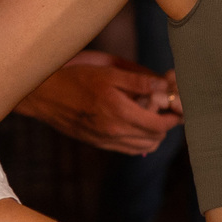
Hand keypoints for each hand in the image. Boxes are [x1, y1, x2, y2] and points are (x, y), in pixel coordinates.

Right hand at [16, 57, 179, 155]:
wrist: (44, 96)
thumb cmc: (75, 78)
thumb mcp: (108, 72)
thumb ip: (138, 80)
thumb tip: (163, 85)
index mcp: (120, 112)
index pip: (159, 125)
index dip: (172, 119)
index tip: (176, 108)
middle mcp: (114, 131)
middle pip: (154, 139)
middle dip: (164, 126)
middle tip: (164, 110)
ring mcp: (105, 140)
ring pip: (142, 147)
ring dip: (152, 135)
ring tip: (150, 117)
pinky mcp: (98, 143)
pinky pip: (127, 149)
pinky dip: (138, 140)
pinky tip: (135, 125)